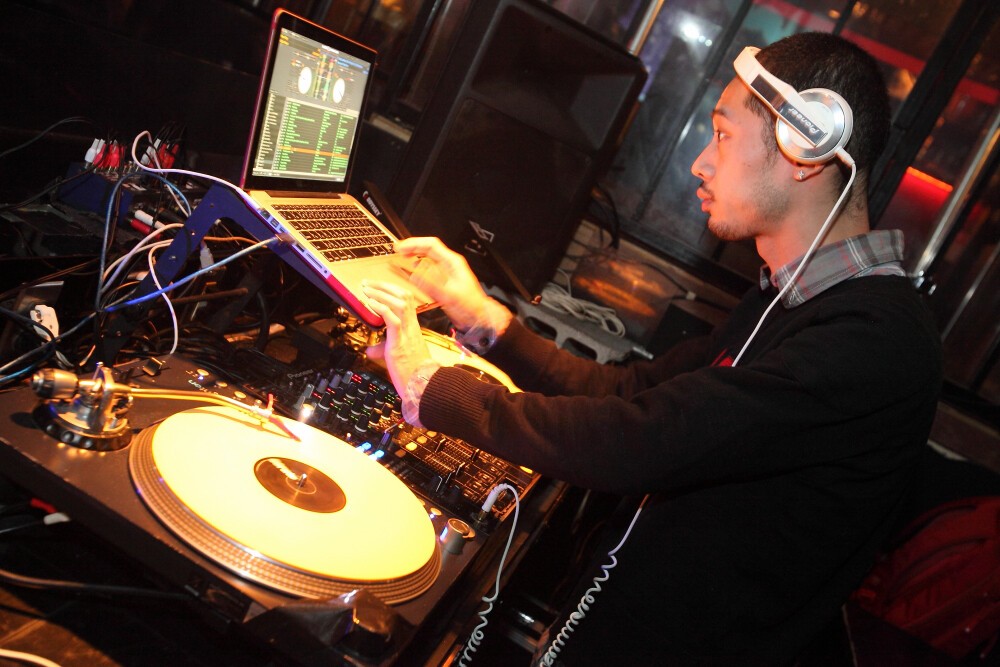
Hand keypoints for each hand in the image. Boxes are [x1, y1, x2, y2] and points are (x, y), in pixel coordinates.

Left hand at [362, 280, 434, 402]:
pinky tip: (370, 303)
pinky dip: (381, 308)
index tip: (377, 286)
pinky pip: (393, 320)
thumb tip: (369, 350)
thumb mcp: (396, 355)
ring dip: (381, 293)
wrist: (423, 386)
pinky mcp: (400, 343)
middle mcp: (412, 326)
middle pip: (404, 296)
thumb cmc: (412, 372)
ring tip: (366, 289)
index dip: (392, 289)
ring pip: (399, 304)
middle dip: (384, 286)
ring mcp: (407, 333)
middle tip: (367, 283)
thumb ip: (383, 349)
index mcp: (413, 327)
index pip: (406, 300)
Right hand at [395, 237, 490, 330]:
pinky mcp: (445, 281)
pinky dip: (419, 268)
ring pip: (428, 258)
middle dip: (412, 248)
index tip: (401, 248)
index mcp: (452, 262)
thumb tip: (414, 275)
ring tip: (403, 257)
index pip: (431, 245)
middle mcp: (449, 265)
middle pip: (428, 249)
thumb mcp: (449, 295)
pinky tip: (414, 272)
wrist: (479, 317)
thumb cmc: (471, 306)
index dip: (414, 244)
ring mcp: (447, 272)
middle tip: (398, 251)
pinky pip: (429, 269)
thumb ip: (431, 285)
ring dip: (415, 256)